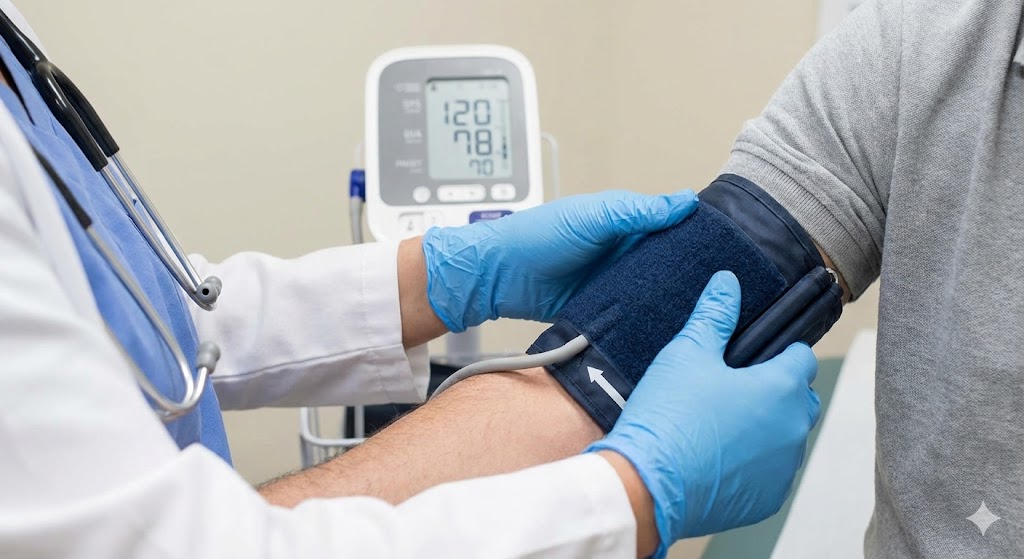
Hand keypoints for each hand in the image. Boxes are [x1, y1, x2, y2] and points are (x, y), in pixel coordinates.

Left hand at [421, 190, 697, 331]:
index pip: (672, 227)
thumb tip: (685, 200)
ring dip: (669, 299)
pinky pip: (631, 315)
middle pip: (668, 263)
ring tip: (700, 312)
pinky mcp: (602, 309)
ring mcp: (614, 282)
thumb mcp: (592, 217)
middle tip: (722, 288)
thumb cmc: (537, 236)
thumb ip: (636, 211)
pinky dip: (646, 320)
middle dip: (690, 274)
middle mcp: (623, 252)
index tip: (729, 248)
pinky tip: (667, 329)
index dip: (697, 236)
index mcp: (625, 223)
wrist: (497, 277)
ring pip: (653, 291)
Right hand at [588, 271, 820, 557]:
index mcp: (781, 388)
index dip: (779, 352)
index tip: (751, 357)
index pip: (802, 358)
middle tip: (731, 389)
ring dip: (765, 430)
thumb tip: (727, 281)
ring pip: (785, 439)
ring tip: (719, 426)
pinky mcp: (767, 500)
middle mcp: (793, 430)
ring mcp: (783, 470)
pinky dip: (751, 465)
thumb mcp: (687, 353)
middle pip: (800, 400)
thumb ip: (714, 315)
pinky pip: (769, 474)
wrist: (647, 485)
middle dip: (776, 392)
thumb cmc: (669, 416)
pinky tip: (715, 458)